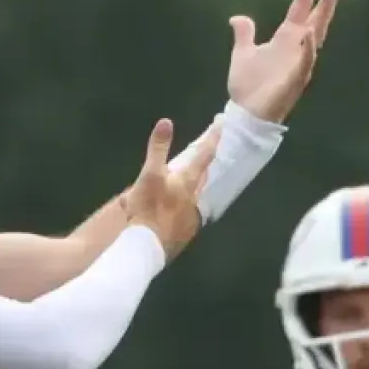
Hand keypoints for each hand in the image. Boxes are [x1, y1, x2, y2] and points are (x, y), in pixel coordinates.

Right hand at [125, 118, 221, 259]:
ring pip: (194, 195)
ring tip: (185, 181)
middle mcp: (194, 197)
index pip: (205, 154)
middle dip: (203, 163)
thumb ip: (158, 148)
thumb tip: (166, 122)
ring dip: (192, 186)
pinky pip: (185, 214)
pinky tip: (171, 211)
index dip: (213, 137)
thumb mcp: (149, 174)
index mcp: (187, 181)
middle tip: (204, 153)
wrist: (146, 246)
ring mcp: (190, 216)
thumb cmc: (147, 209)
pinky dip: (180, 207)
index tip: (221, 124)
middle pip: (202, 175)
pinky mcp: (183, 232)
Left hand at [227, 0, 348, 122]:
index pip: (300, 7)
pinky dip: (308, 49)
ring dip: (323, 16)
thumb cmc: (248, 87)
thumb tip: (238, 17)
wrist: (246, 114)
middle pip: (317, 17)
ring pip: (316, 36)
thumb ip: (244, 33)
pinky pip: (304, 63)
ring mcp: (299, 64)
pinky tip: (309, 33)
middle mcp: (297, 48)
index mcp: (286, 39)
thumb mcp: (242, 53)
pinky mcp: (295, 81)